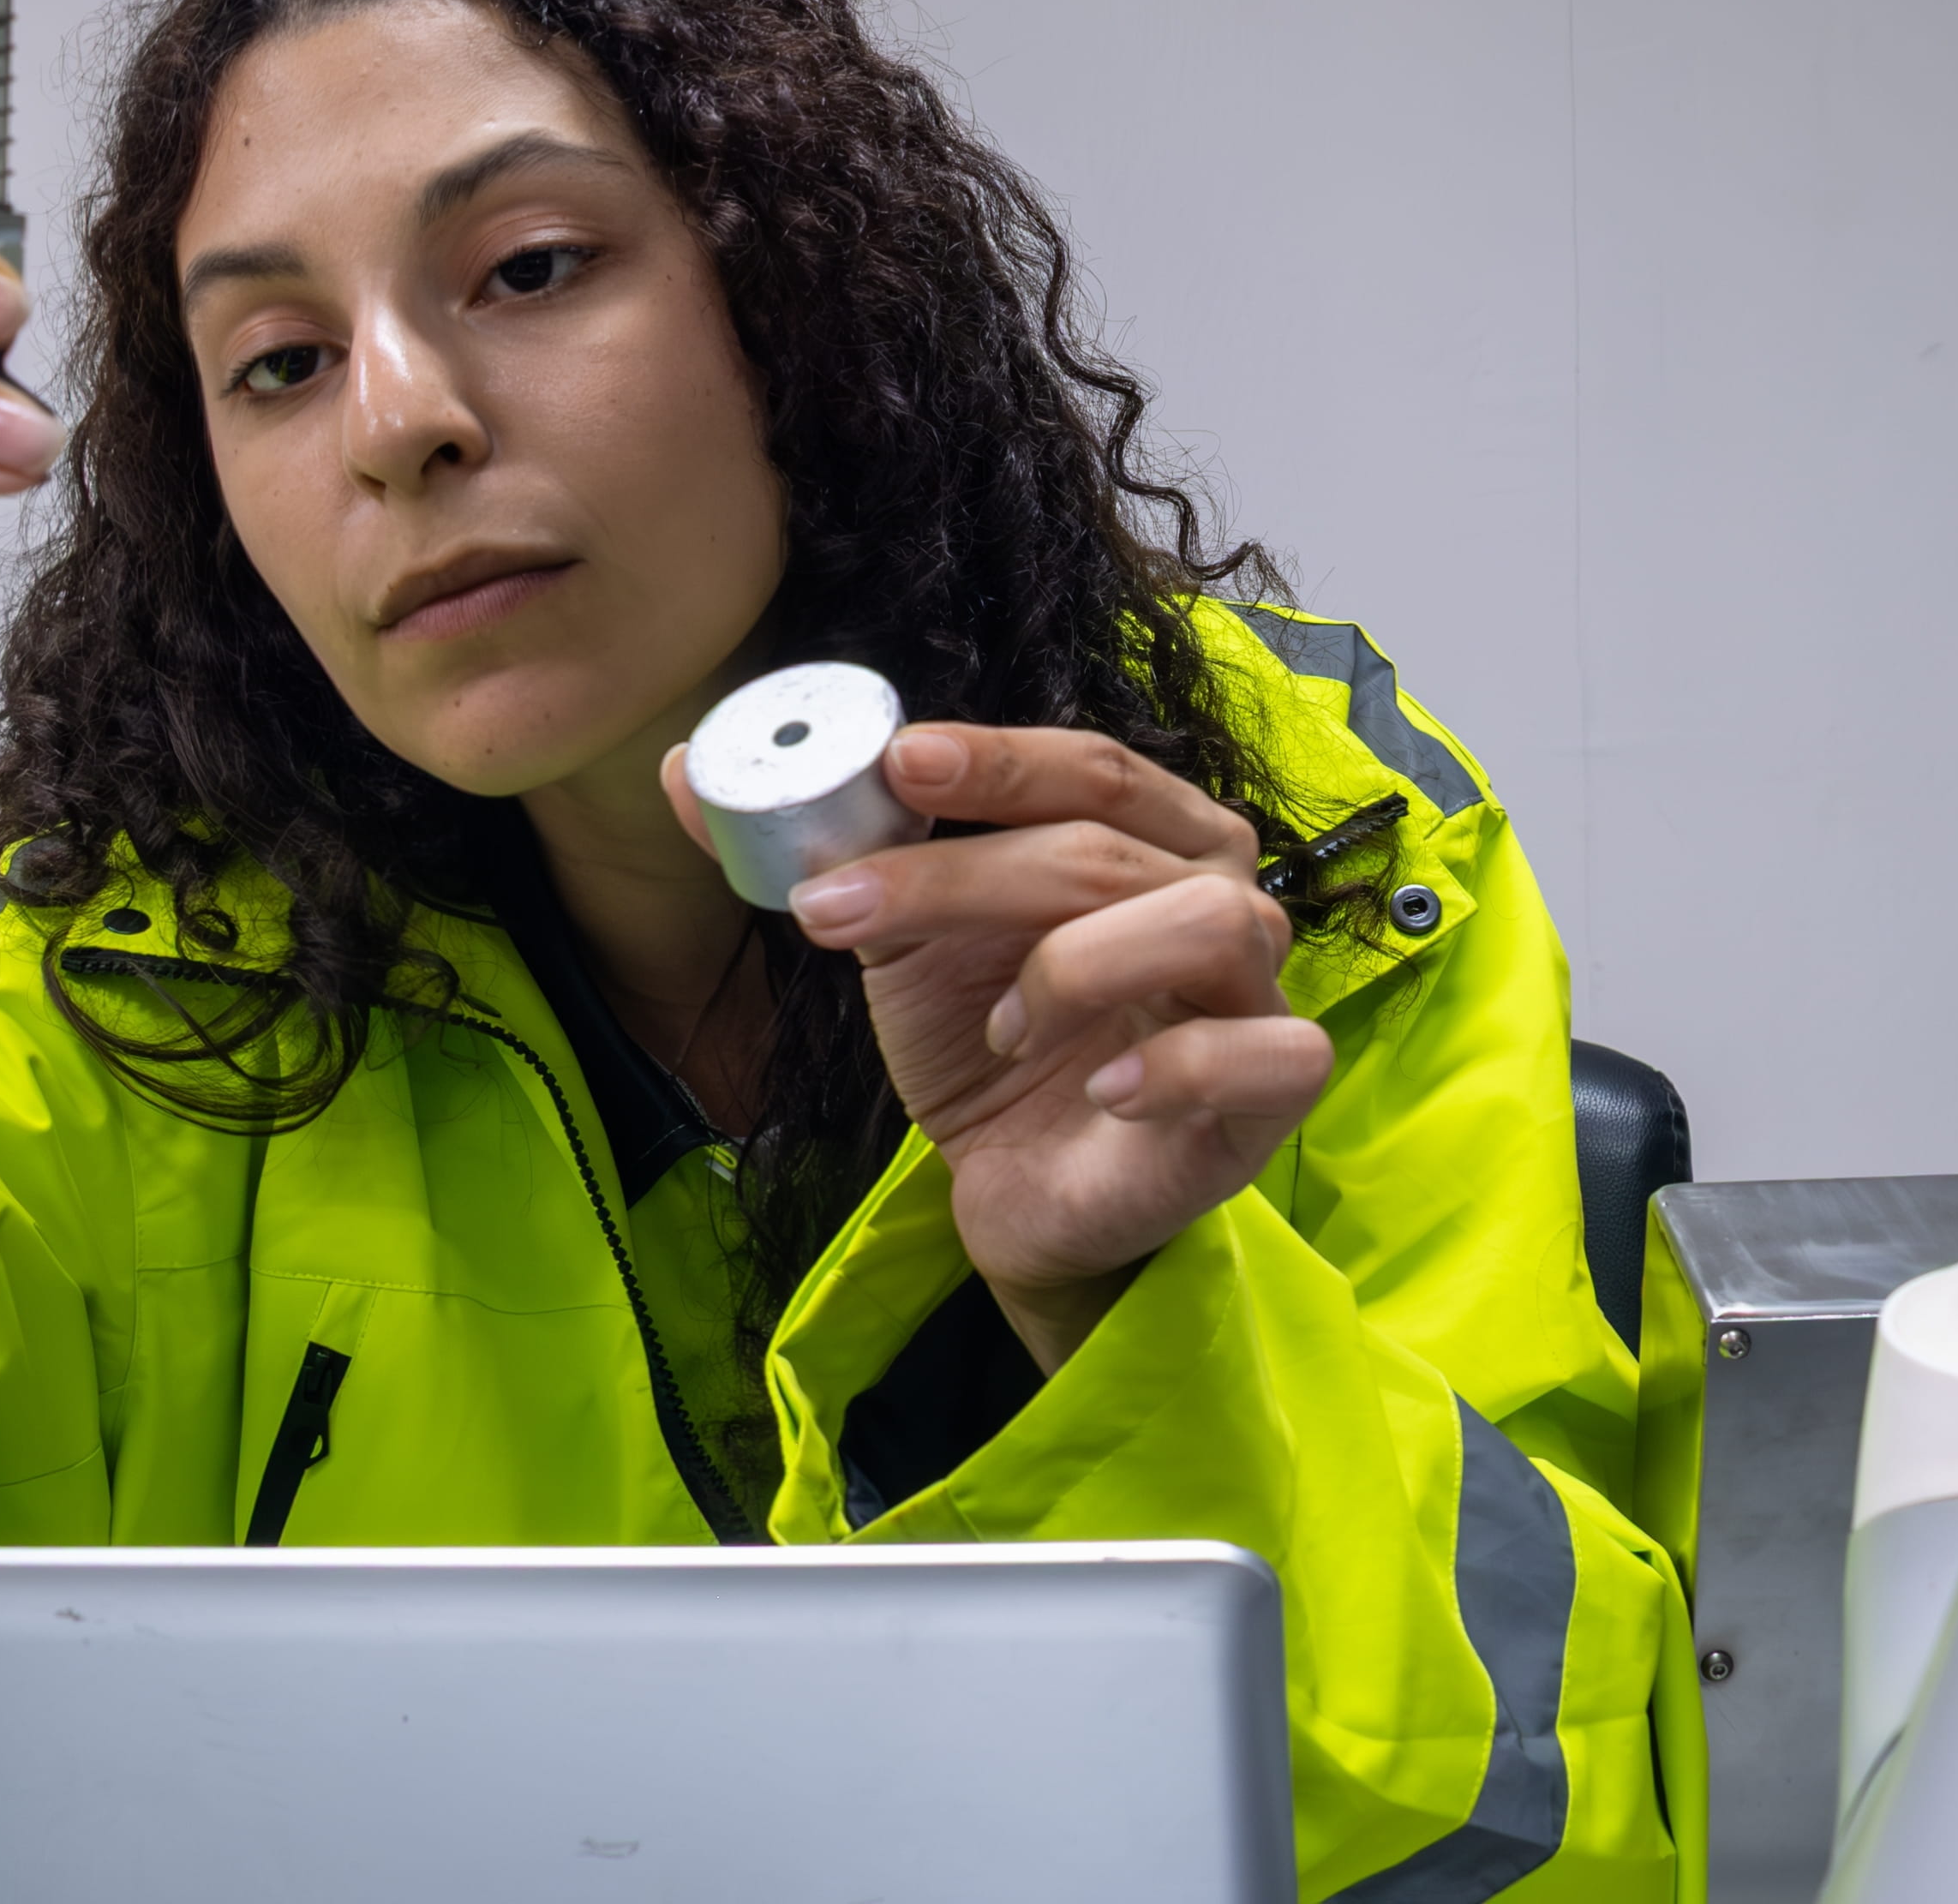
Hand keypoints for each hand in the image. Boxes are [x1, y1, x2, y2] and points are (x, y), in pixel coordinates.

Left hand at [684, 725, 1334, 1370]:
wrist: (1020, 1199)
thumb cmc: (985, 1049)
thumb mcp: (897, 942)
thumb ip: (818, 849)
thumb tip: (683, 767)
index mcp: (1148, 834)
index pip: (1090, 765)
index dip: (997, 758)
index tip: (896, 765)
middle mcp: (1220, 894)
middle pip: (1108, 847)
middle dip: (962, 874)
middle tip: (838, 907)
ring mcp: (1258, 992)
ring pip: (1206, 920)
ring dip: (1076, 966)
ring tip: (998, 1031)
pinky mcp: (1274, 1094)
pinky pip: (1269, 1051)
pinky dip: (1183, 1063)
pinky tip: (1107, 1092)